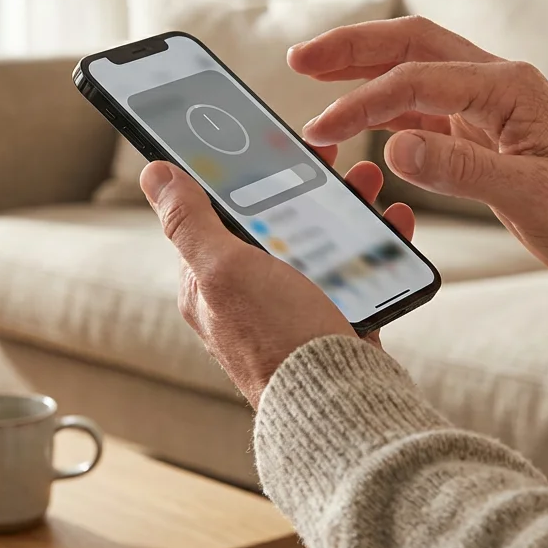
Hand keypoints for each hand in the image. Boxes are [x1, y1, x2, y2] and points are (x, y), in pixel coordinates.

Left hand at [140, 146, 414, 409]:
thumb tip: (155, 174)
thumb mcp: (224, 269)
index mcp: (209, 282)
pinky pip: (355, 271)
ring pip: (319, 241)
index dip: (244, 172)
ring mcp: (292, 309)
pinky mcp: (333, 322)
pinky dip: (374, 242)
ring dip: (345, 206)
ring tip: (369, 182)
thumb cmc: (277, 339)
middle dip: (305, 185)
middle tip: (334, 157)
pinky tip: (392, 223)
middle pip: (275, 221)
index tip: (272, 141)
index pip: (217, 211)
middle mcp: (246, 296)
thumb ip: (190, 221)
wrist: (339, 406)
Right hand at [290, 16, 547, 301]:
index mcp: (509, 89)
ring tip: (316, 77)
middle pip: (413, 45)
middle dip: (354, 48)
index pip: (418, 80)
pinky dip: (387, 107)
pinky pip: (426, 107)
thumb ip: (459, 171)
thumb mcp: (529, 196)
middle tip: (300, 59)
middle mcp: (498, 86)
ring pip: (416, 71)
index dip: (362, 102)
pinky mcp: (486, 134)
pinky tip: (360, 119)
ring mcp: (491, 108)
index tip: (321, 128)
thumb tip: (392, 150)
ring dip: (366, 71)